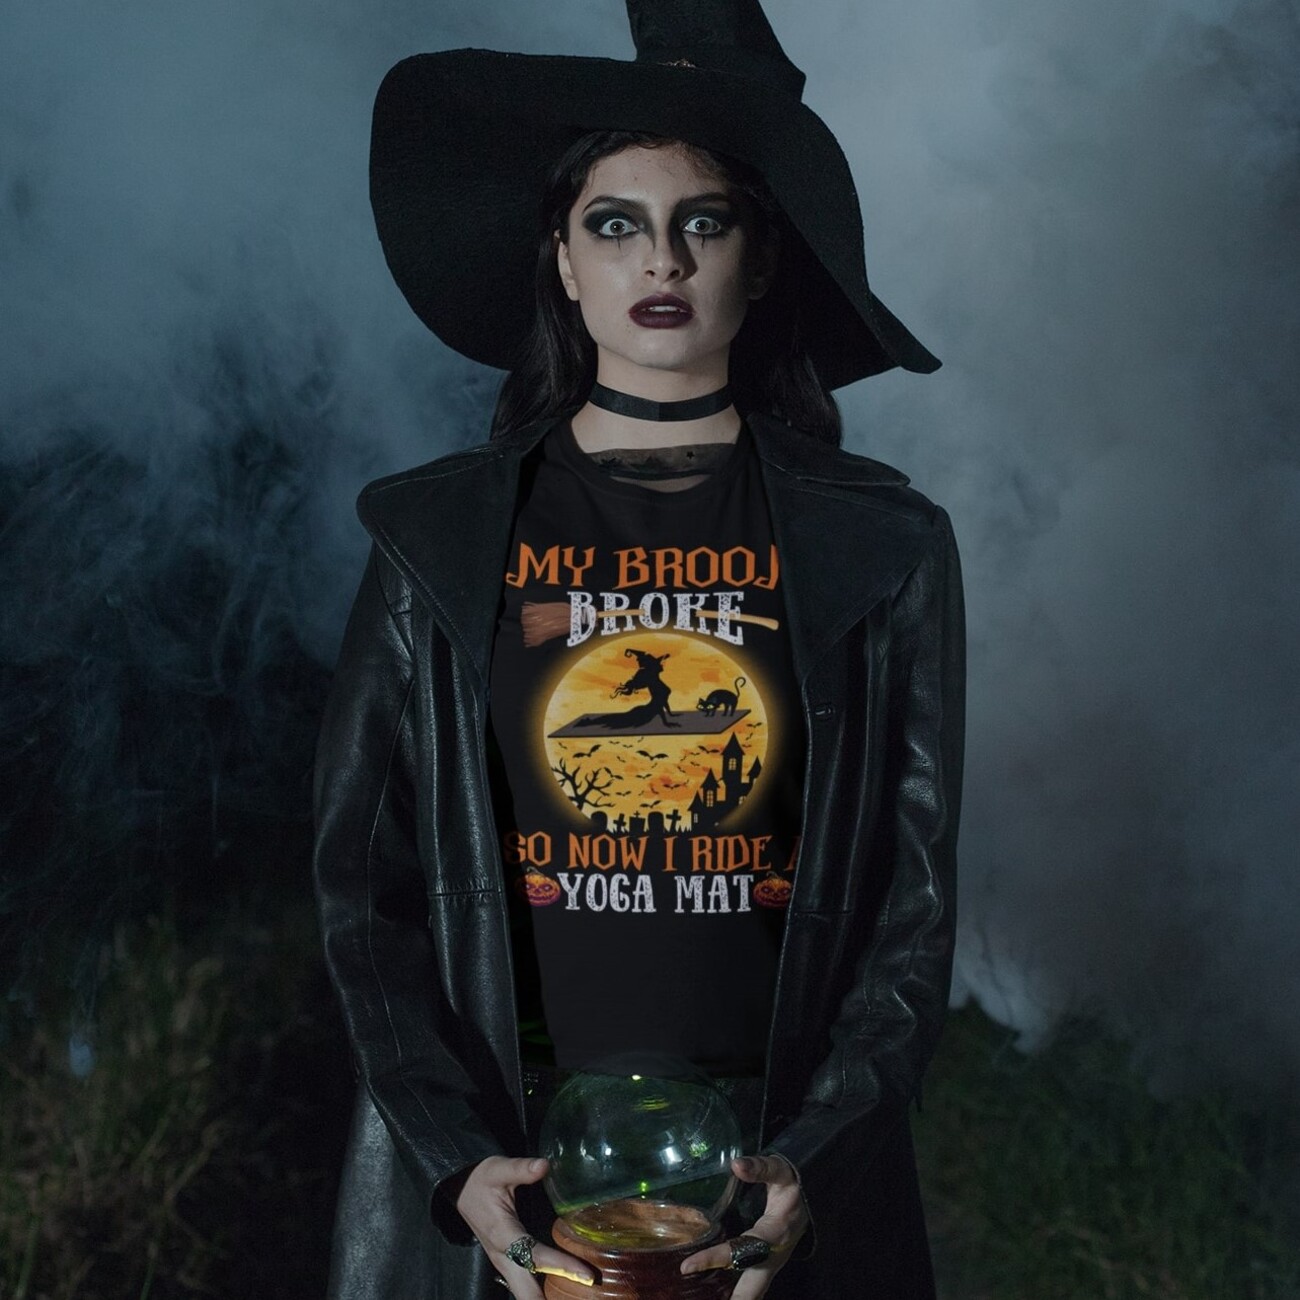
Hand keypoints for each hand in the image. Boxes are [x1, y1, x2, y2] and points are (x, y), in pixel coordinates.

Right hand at [455, 1155, 594, 1296]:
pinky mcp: (507, 1263)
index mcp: (502, 1235)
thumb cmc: (481, 1179)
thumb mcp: (499, 1169)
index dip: (562, 1266)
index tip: (587, 1275)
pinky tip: (562, 1290)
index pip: (535, 1256)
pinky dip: (542, 1292)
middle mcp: (502, 1256)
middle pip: (527, 1292)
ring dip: (545, 1297)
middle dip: (549, 1298)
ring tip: (578, 1295)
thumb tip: (544, 1165)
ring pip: (525, 1294)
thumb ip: (521, 1168)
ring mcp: (503, 1263)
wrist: (461, 1188)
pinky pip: (525, 1286)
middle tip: (582, 1296)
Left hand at [679, 1155, 809, 1298]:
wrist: (813, 1196)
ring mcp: (773, 1263)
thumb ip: (760, 1168)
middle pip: (752, 1287)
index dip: (714, 1258)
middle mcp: (774, 1255)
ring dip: (738, 1298)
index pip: (740, 1249)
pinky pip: (754, 1286)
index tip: (687, 1267)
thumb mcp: (780, 1171)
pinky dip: (741, 1294)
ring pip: (754, 1290)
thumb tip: (737, 1165)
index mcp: (774, 1233)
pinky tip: (722, 1295)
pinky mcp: (769, 1264)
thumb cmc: (794, 1183)